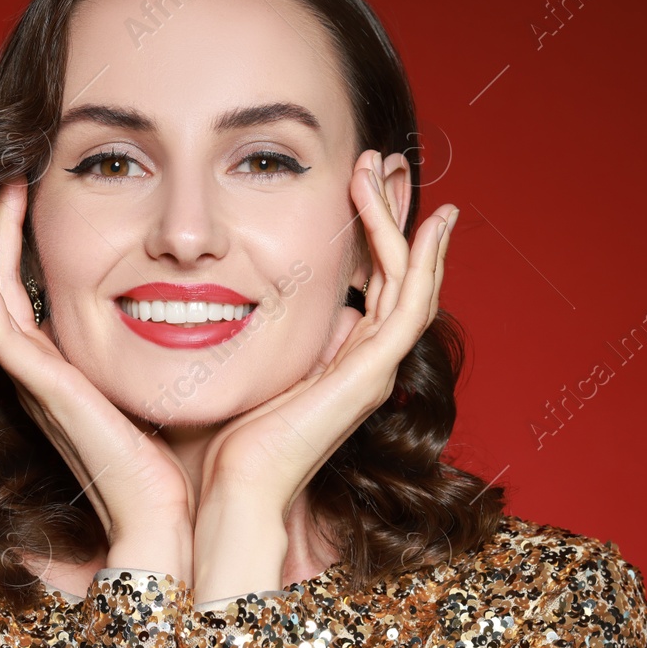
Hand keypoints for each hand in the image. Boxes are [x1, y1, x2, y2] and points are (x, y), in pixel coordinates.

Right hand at [0, 179, 194, 581]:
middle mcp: (46, 376)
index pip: (33, 300)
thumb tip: (247, 301)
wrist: (177, 515)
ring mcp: (37, 382)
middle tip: (5, 179)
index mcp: (74, 375)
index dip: (27, 250)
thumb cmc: (193, 459)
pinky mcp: (40, 386)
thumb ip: (197, 344)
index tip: (40, 196)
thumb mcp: (189, 382)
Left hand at [191, 150, 457, 598]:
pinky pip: (408, 307)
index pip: (374, 284)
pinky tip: (418, 226)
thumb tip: (251, 296)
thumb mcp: (251, 366)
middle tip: (381, 160)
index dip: (374, 232)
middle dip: (393, 213)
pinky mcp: (372, 375)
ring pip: (411, 281)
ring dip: (399, 222)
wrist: (233, 487)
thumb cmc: (228, 437)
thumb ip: (268, 335)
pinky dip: (418, 263)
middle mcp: (368, 363)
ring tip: (383, 169)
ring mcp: (376, 369)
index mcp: (343, 361)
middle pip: (401, 274)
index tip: (359, 183)